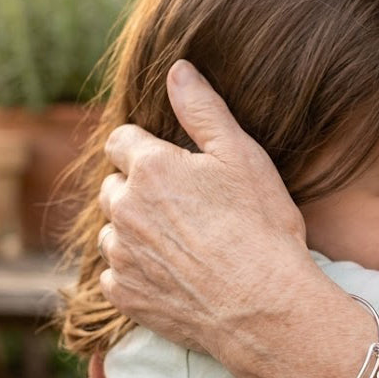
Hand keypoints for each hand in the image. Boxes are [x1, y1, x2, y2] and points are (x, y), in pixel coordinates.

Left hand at [99, 60, 309, 362]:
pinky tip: (173, 277)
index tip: (171, 165)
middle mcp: (124, 209)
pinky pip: (115, 276)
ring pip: (114, 232)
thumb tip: (177, 70)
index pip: (121, 140)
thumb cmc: (262, 229)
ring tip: (181, 246)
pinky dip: (136, 274)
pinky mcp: (125, 296)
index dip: (146, 149)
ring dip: (135, 233)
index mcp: (149, 168)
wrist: (265, 307)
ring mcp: (121, 255)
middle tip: (182, 209)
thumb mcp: (242, 157)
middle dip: (138, 191)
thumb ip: (203, 111)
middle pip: (114, 187)